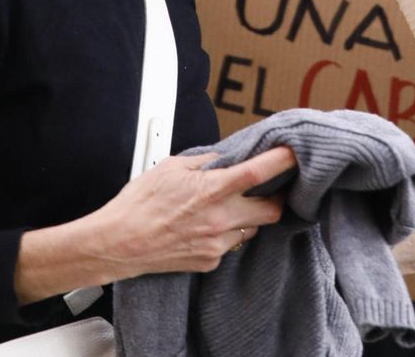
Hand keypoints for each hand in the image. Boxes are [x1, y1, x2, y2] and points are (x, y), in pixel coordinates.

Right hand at [92, 147, 293, 277]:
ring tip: (226, 208)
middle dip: (277, 199)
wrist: (118, 242)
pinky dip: (225, 234)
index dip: (283, 161)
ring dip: (247, 217)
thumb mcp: (171, 167)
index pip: (259, 172)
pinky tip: (205, 227)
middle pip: (273, 210)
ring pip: (251, 229)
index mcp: (212, 190)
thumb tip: (224, 158)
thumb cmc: (139, 204)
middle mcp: (220, 219)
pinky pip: (229, 245)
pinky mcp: (209, 261)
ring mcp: (217, 244)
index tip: (295, 153)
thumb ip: (204, 161)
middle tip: (271, 190)